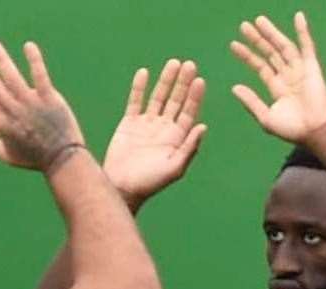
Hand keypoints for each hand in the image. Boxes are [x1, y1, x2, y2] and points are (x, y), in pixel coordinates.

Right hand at [0, 41, 84, 172]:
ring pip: (13, 78)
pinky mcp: (50, 99)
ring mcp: (32, 104)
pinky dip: (34, 61)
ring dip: (1, 60)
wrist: (63, 159)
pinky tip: (28, 46)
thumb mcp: (9, 157)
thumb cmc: (35, 158)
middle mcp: (15, 112)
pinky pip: (40, 76)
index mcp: (3, 125)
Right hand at [103, 60, 206, 212]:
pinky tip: (144, 73)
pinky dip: (139, 87)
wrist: (121, 187)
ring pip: (158, 97)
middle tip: (190, 64)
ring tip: (173, 63)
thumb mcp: (174, 169)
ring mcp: (146, 124)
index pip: (189, 112)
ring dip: (165, 80)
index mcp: (177, 138)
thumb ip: (189, 148)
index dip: (195, 96)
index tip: (200, 80)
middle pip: (176, 100)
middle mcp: (164, 128)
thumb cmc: (150, 182)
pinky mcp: (129, 123)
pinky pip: (135, 101)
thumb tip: (203, 126)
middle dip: (183, 83)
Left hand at [229, 12, 325, 143]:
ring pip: (284, 47)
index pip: (260, 66)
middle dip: (257, 40)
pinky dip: (303, 31)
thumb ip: (251, 101)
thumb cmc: (291, 129)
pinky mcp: (312, 68)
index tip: (233, 44)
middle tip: (244, 26)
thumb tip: (234, 87)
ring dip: (272, 33)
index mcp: (277, 88)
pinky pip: (307, 46)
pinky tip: (298, 17)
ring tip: (259, 20)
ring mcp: (300, 71)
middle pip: (270, 53)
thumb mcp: (266, 117)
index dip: (248, 55)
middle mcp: (288, 76)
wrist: (313, 132)